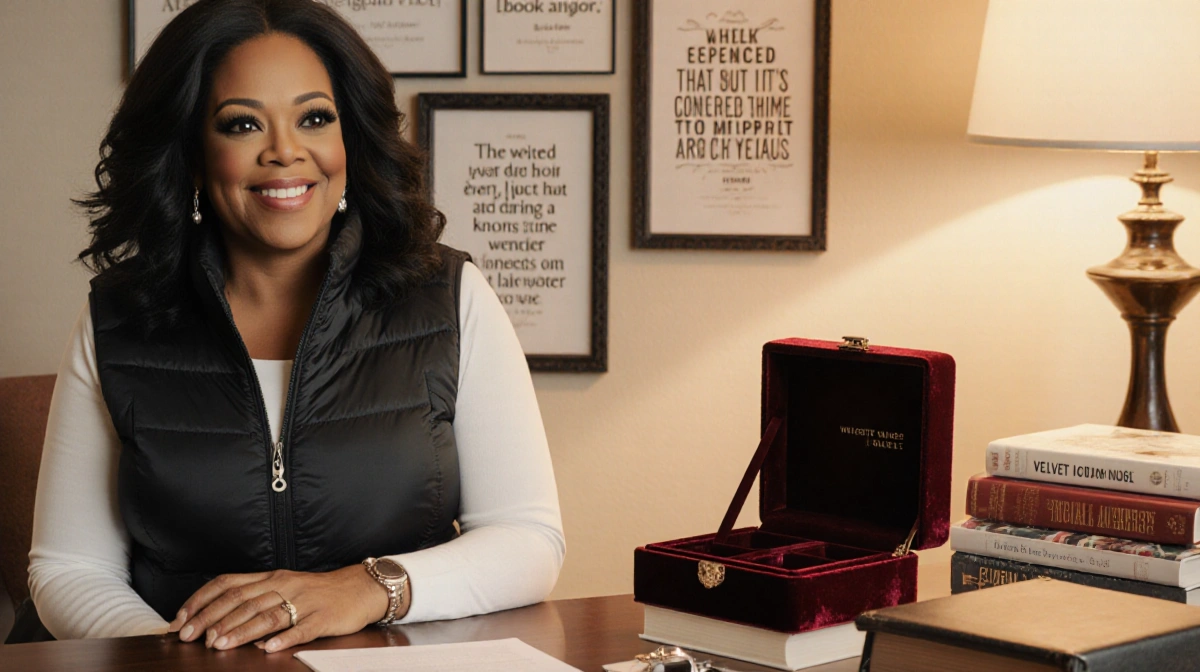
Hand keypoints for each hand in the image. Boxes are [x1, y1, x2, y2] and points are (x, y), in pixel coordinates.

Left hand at [166, 565, 388, 652]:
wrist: (360, 588)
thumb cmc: (318, 592)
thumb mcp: (284, 587)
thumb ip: (254, 598)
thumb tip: (216, 619)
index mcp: (272, 577)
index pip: (229, 583)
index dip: (202, 600)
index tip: (180, 619)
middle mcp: (284, 585)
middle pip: (243, 600)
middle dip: (213, 619)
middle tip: (191, 637)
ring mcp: (304, 601)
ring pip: (267, 614)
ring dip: (241, 630)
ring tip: (219, 644)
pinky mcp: (323, 618)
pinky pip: (302, 629)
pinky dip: (284, 638)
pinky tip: (270, 647)